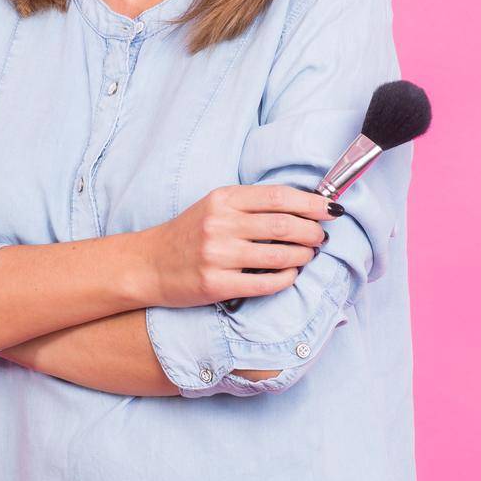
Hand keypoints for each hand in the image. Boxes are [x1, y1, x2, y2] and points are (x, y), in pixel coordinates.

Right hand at [140, 184, 335, 307]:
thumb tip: (302, 205)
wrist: (149, 264)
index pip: (279, 196)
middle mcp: (220, 224)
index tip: (331, 209)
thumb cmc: (189, 234)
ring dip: (304, 255)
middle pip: (285, 225)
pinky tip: (291, 274)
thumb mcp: (215, 207)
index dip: (311, 203)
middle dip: (313, 232)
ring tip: (309, 254)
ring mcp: (218, 255)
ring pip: (280, 255)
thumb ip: (251, 204)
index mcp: (223, 199)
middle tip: (321, 237)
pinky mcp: (216, 284)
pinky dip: (286, 278)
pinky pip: (265, 283)